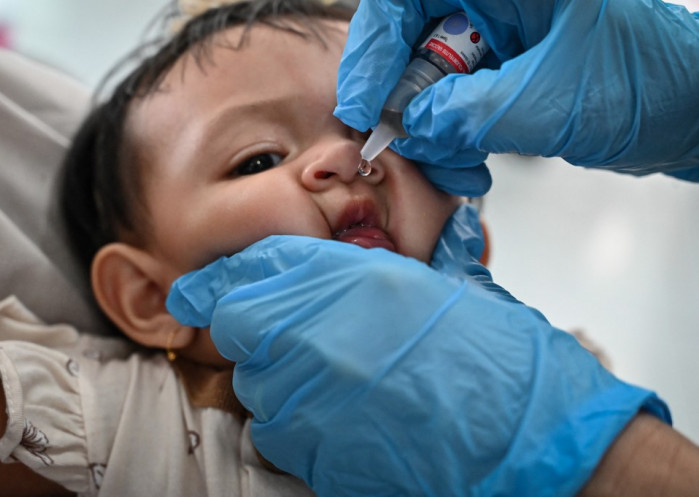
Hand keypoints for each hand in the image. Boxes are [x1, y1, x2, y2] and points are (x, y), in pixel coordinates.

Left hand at [166, 208, 668, 495]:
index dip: (221, 282)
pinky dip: (297, 424)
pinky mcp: (318, 454)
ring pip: (255, 385)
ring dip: (280, 380)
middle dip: (260, 332)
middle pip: (239, 329)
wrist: (526, 434)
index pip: (249, 273)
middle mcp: (315, 337)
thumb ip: (350, 278)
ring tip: (336, 382)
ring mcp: (311, 400)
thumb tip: (298, 276)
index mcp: (348, 282)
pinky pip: (278, 433)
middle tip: (301, 339)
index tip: (202, 290)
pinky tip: (344, 418)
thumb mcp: (425, 288)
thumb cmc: (490, 358)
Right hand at [336, 0, 698, 186]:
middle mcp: (491, 3)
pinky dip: (449, 139)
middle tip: (400, 143)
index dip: (373, 48)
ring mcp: (493, 37)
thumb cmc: (650, 83)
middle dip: (401, 101)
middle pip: (407, 41)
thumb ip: (472, 113)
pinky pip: (448, 103)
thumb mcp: (553, 100)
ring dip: (428, 132)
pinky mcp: (495, 71)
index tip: (363, 103)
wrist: (685, 113)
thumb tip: (411, 127)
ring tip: (456, 167)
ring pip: (423, 80)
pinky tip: (470, 164)